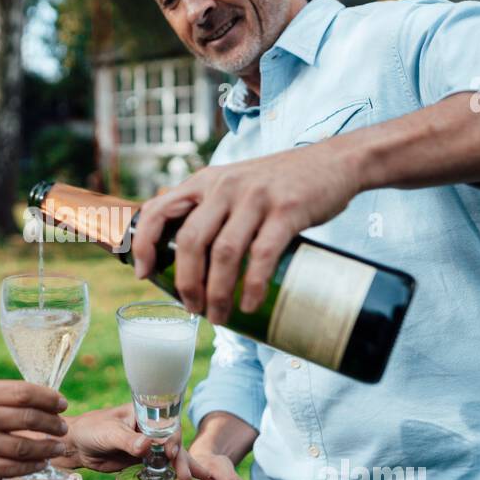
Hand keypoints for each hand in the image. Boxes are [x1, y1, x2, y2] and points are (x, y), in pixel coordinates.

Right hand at [0, 380, 68, 479]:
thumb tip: (35, 400)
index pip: (23, 392)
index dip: (49, 398)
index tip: (62, 404)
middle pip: (29, 418)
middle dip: (53, 424)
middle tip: (63, 427)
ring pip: (24, 447)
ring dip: (47, 448)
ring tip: (58, 447)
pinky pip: (11, 468)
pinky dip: (31, 466)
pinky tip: (40, 463)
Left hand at [55, 404, 190, 476]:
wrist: (76, 445)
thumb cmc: (91, 430)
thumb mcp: (109, 433)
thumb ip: (128, 440)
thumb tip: (147, 446)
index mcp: (145, 414)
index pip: (166, 425)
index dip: (172, 438)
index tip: (170, 453)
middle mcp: (150, 429)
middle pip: (172, 442)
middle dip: (182, 458)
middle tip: (188, 477)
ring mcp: (147, 446)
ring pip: (169, 456)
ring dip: (182, 467)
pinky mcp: (141, 460)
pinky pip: (159, 467)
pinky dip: (170, 475)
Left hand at [131, 140, 361, 323]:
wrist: (335, 162)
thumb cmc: (280, 182)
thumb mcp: (235, 183)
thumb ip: (211, 208)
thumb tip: (188, 257)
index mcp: (205, 181)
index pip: (159, 210)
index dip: (145, 244)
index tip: (144, 275)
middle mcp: (225, 186)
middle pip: (191, 241)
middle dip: (187, 282)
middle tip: (192, 309)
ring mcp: (255, 197)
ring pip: (224, 252)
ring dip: (218, 292)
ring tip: (219, 317)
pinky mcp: (287, 209)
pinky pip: (262, 253)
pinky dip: (252, 284)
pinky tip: (248, 304)